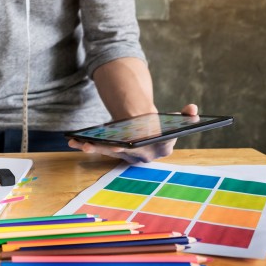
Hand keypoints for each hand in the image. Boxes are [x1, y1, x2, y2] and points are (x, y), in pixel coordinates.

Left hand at [68, 104, 198, 163]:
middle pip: (123, 152)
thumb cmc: (163, 126)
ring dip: (92, 148)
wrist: (153, 133)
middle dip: (108, 149)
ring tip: (77, 143)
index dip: (135, 147)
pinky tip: (73, 141)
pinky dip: (87, 145)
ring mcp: (128, 156)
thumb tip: (192, 109)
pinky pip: (101, 149)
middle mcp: (143, 157)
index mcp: (161, 149)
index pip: (149, 149)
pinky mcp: (116, 152)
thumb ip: (186, 116)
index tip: (123, 144)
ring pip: (108, 152)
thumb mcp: (176, 121)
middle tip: (94, 145)